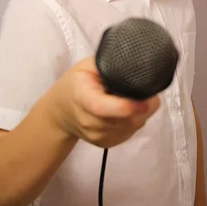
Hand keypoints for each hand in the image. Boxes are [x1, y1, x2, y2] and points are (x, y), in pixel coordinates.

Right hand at [46, 56, 160, 147]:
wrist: (62, 111)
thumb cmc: (77, 82)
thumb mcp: (88, 65)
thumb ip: (110, 63)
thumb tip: (134, 62)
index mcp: (82, 97)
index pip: (102, 107)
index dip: (125, 106)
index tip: (144, 101)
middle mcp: (89, 122)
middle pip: (125, 119)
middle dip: (143, 105)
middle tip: (143, 87)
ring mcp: (98, 136)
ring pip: (134, 126)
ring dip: (142, 111)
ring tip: (133, 96)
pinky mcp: (107, 143)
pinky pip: (132, 131)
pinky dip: (137, 119)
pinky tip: (129, 108)